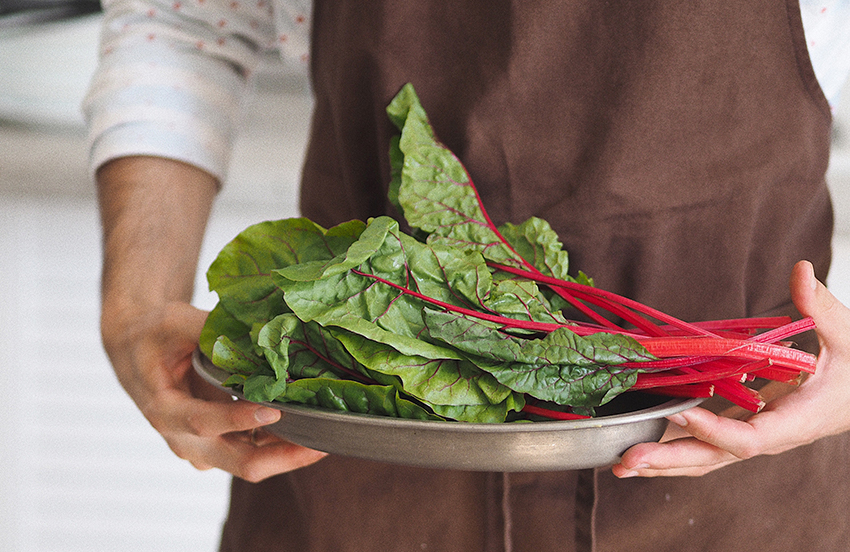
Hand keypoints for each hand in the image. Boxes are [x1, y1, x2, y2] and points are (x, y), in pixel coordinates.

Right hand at [103, 300, 326, 481]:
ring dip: (288, 453)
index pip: (203, 422)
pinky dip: (283, 444)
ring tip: (327, 436)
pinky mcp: (221, 445)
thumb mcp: (173, 322)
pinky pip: (257, 451)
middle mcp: (184, 440)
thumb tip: (256, 329)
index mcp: (165, 410)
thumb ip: (209, 330)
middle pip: (237, 461)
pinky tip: (313, 429)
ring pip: (252, 463)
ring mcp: (204, 448)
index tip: (274, 411)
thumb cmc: (154, 335)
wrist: (139, 353)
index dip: (238, 420)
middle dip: (281, 455)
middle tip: (320, 442)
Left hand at [612, 260, 849, 476]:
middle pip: (714, 457)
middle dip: (669, 461)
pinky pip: (703, 444)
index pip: (748, 437)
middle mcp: (768, 437)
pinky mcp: (741, 428)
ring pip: (703, 457)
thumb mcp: (847, 336)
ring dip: (662, 461)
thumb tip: (802, 271)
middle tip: (626, 461)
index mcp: (795, 421)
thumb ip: (822, 308)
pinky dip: (672, 447)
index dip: (714, 430)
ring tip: (620, 463)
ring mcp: (751, 436)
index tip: (682, 413)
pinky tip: (639, 447)